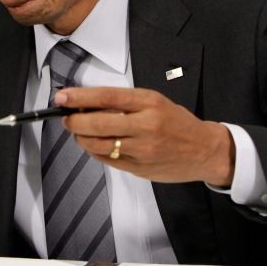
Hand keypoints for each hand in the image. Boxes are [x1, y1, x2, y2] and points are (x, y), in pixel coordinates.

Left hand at [55, 87, 234, 184]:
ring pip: (99, 145)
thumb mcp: (155, 102)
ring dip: (81, 138)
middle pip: (98, 124)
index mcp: (149, 103)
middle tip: (67, 117)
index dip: (80, 97)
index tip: (62, 97)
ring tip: (78, 131)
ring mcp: (143, 150)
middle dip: (75, 121)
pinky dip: (94, 151)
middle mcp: (146, 126)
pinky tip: (93, 144)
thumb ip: (124, 103)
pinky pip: (107, 160)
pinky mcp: (139, 169)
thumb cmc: (177, 123)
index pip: (107, 96)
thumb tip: (87, 103)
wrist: (204, 151)